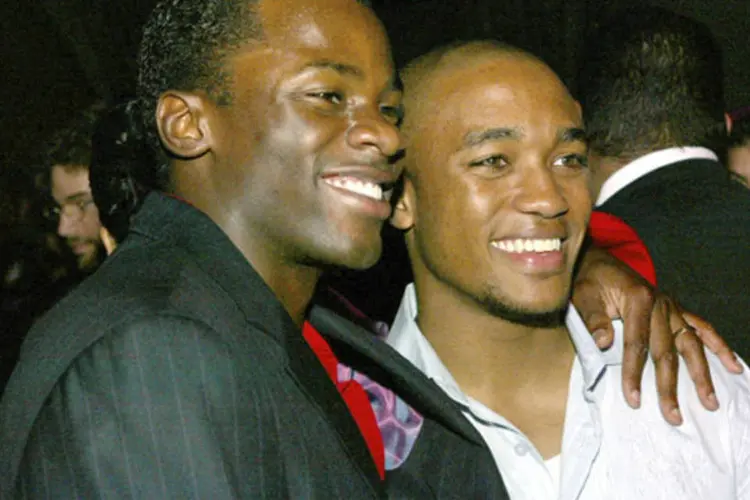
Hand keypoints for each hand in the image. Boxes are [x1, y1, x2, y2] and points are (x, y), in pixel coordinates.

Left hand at [572, 247, 742, 425]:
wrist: (599, 261)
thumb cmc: (590, 281)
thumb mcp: (584, 295)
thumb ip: (594, 318)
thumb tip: (603, 342)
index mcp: (638, 299)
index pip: (636, 344)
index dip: (634, 373)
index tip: (634, 399)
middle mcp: (661, 304)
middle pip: (667, 351)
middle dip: (670, 386)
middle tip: (673, 416)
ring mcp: (672, 307)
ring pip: (691, 344)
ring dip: (702, 374)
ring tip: (710, 402)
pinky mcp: (677, 310)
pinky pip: (703, 328)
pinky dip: (719, 347)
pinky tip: (733, 367)